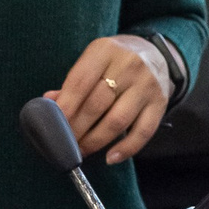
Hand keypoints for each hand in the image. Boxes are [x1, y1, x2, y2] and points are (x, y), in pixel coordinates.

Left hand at [50, 35, 173, 163]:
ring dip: (96, 141)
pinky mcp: (160, 103)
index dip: (65, 107)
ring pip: (117, 120)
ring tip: (82, 151)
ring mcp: (147, 85)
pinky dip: (126, 149)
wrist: (156, 54)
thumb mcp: (93, 61)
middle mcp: (129, 65)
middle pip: (97, 104)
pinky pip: (143, 132)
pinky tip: (110, 158)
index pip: (80, 81)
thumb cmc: (115, 62)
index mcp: (105, 51)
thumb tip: (49, 104)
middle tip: (64, 144)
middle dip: (77, 128)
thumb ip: (72, 83)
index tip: (52, 126)